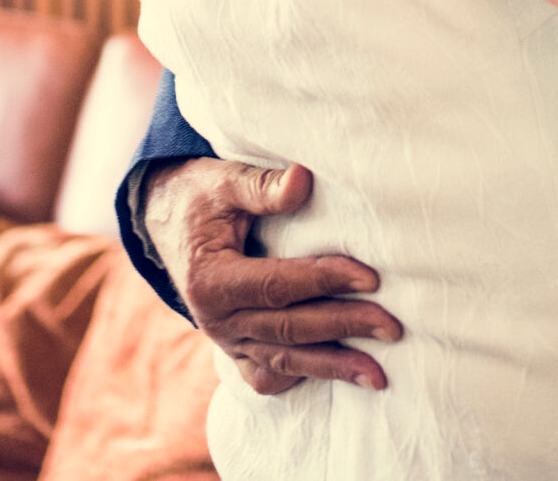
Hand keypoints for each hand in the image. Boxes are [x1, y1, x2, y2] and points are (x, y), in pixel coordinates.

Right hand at [144, 157, 401, 393]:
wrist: (165, 220)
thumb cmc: (200, 197)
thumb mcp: (222, 181)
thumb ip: (261, 185)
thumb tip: (302, 179)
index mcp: (210, 280)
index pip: (277, 286)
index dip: (325, 281)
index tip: (371, 277)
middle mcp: (215, 321)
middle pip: (289, 329)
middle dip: (344, 327)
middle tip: (392, 326)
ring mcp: (225, 341)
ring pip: (285, 360)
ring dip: (333, 367)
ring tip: (379, 375)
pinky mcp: (235, 349)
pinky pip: (267, 376)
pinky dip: (300, 377)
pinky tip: (336, 375)